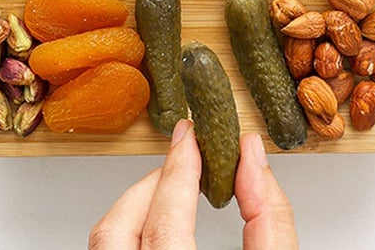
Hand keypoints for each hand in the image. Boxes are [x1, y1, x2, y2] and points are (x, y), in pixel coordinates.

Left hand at [89, 123, 297, 249]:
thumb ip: (270, 221)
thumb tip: (252, 156)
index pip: (165, 224)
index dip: (179, 170)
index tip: (191, 136)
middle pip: (117, 229)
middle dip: (152, 183)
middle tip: (184, 158)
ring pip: (105, 243)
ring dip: (138, 206)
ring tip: (174, 188)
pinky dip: (133, 230)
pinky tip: (160, 223)